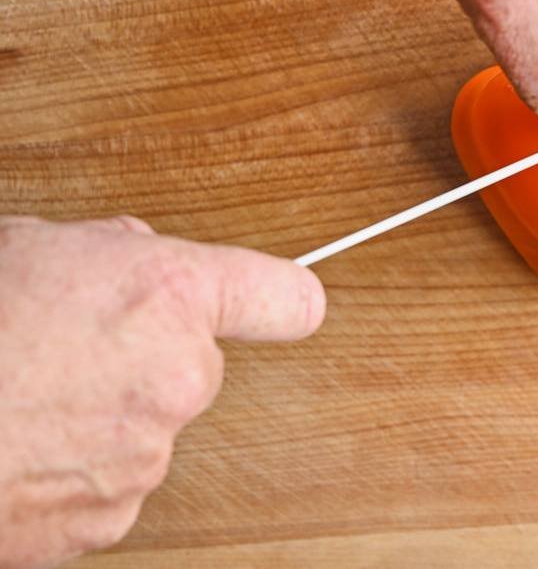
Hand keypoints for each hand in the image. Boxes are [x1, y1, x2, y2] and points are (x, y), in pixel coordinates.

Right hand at [0, 216, 325, 568]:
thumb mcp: (27, 245)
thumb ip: (107, 251)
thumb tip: (134, 253)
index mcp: (169, 296)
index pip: (286, 296)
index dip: (282, 300)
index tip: (283, 305)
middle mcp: (179, 378)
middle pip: (198, 368)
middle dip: (147, 360)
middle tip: (67, 349)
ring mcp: (147, 455)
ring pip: (148, 427)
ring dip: (104, 417)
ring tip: (23, 398)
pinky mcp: (110, 517)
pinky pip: (111, 483)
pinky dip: (74, 470)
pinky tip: (19, 444)